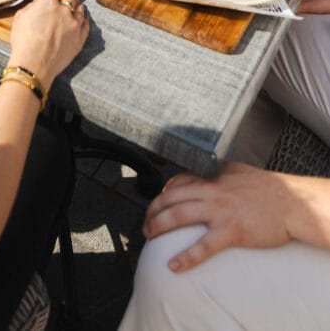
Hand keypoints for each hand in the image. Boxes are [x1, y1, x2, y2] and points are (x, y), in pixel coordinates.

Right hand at [9, 0, 88, 89]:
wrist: (34, 64)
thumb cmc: (24, 42)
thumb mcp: (20, 17)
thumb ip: (31, 7)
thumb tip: (37, 5)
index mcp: (48, 2)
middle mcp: (64, 10)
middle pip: (66, 1)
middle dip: (63, 2)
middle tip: (61, 5)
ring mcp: (74, 24)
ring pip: (80, 11)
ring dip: (77, 8)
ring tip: (77, 7)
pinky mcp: (80, 38)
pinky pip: (86, 26)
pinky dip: (85, 21)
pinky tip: (84, 20)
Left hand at [143, 162, 292, 270]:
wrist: (292, 203)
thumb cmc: (268, 188)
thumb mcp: (238, 171)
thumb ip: (220, 174)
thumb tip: (209, 175)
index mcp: (214, 177)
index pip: (179, 181)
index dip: (164, 192)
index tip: (158, 202)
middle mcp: (212, 191)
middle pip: (172, 197)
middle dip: (153, 209)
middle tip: (146, 223)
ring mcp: (220, 211)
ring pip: (179, 215)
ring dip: (159, 225)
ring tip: (148, 235)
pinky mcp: (231, 231)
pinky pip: (203, 246)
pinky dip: (186, 257)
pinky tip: (174, 265)